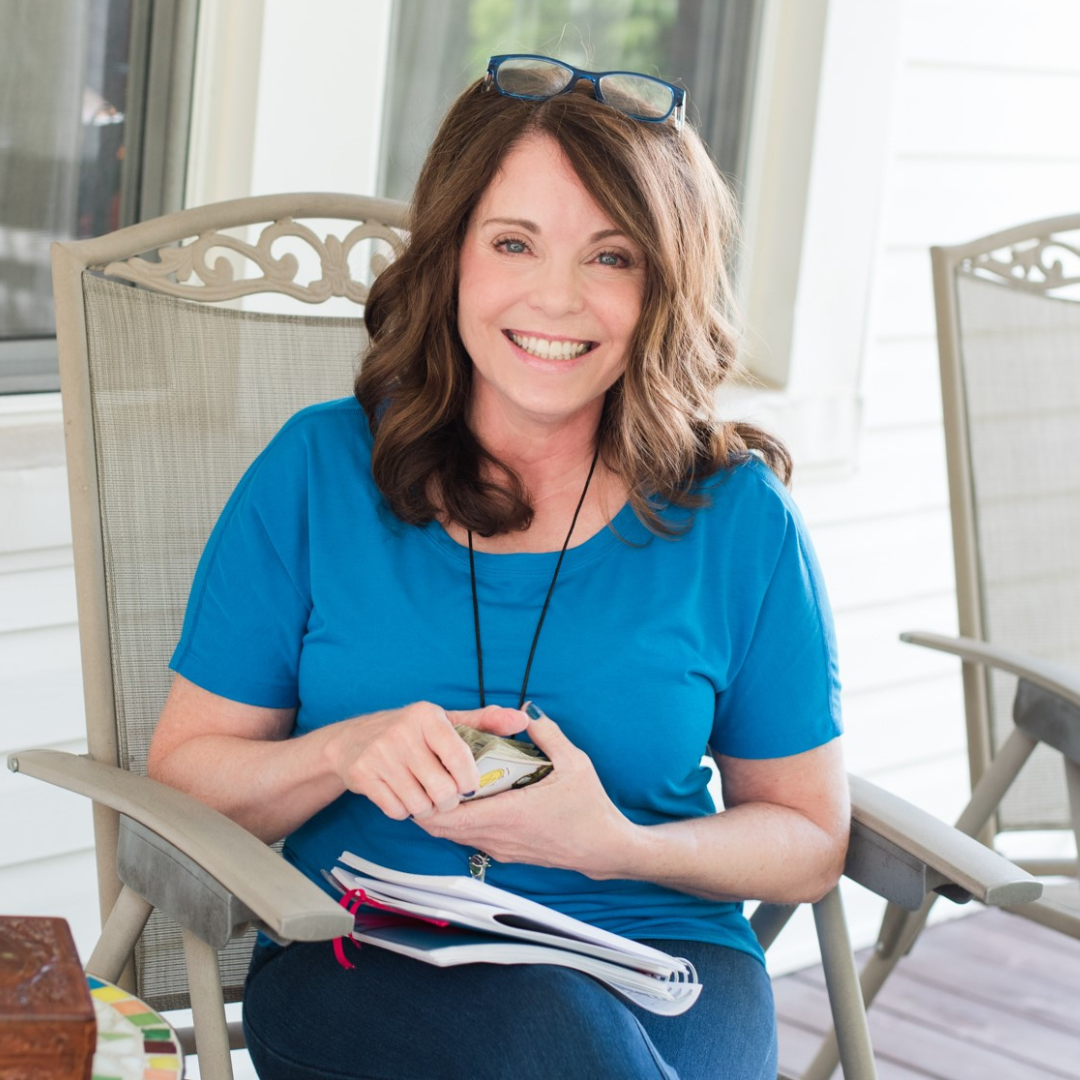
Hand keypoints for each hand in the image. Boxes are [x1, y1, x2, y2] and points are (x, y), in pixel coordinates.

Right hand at [325, 703, 527, 821]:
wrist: (352, 740)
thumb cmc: (410, 732)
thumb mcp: (445, 721)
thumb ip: (484, 721)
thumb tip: (522, 719)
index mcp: (427, 716)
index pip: (459, 756)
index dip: (469, 779)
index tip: (470, 785)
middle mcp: (402, 732)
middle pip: (442, 788)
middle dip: (449, 800)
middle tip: (447, 796)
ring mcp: (380, 754)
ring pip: (420, 804)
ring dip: (427, 808)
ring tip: (427, 796)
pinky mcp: (363, 775)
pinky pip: (397, 810)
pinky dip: (405, 811)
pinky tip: (405, 797)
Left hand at [415, 705, 636, 877]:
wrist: (605, 849)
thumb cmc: (590, 809)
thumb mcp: (573, 762)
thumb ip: (547, 733)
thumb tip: (526, 710)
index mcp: (510, 813)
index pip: (453, 816)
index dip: (431, 800)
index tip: (425, 777)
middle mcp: (499, 835)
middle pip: (445, 828)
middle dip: (431, 804)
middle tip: (428, 776)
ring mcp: (501, 848)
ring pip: (456, 836)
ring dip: (445, 814)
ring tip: (445, 785)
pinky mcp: (507, 854)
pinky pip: (471, 839)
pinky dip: (461, 823)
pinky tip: (470, 801)